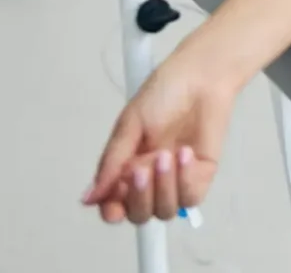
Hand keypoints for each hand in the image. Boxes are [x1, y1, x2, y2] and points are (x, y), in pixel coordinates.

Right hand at [82, 53, 235, 224]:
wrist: (202, 76)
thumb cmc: (163, 93)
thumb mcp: (129, 125)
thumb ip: (111, 163)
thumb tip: (87, 198)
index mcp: (126, 169)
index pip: (115, 206)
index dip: (113, 210)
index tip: (115, 201)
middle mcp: (150, 180)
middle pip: (139, 214)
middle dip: (139, 197)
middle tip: (143, 168)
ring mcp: (177, 179)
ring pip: (165, 210)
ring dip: (164, 186)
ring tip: (168, 154)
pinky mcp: (202, 175)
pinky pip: (191, 197)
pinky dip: (186, 180)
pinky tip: (186, 153)